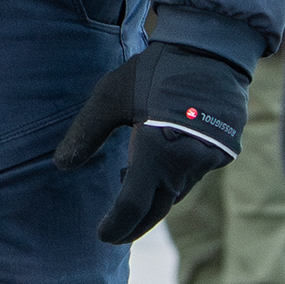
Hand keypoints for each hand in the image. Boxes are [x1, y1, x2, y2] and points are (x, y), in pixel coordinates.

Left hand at [54, 44, 247, 244]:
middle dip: (133, 225)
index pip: (132, 207)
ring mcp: (208, 160)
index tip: (102, 235)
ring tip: (128, 187)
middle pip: (156, 209)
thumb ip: (86, 132)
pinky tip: (156, 167)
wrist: (212, 48)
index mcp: (157, 153)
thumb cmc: (156, 69)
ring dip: (152, 198)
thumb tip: (61, 165)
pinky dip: (171, 180)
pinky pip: (192, 176)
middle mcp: (186, 164)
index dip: (115, 226)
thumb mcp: (111, 95)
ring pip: (176, 193)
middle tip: (113, 232)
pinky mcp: (222, 151)